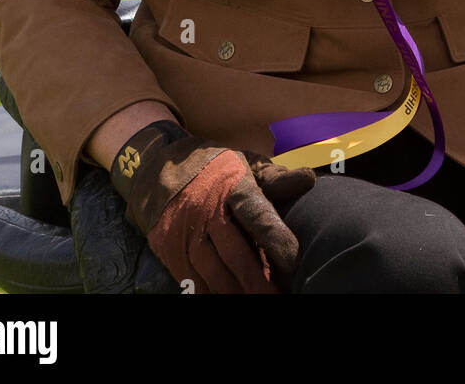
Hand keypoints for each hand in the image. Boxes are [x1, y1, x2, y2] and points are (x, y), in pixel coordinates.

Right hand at [113, 125, 314, 293]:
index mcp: (232, 186)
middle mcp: (208, 211)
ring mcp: (187, 233)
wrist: (156, 167)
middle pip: (235, 253)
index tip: (293, 259)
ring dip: (235, 293)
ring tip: (256, 302)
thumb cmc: (214, 169)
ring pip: (213, 272)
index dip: (274, 236)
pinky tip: (226, 299)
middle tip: (277, 298)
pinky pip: (193, 280)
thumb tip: (309, 181)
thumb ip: (276, 179)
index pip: (255, 212)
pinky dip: (210, 294)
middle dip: (257, 281)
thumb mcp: (244, 163)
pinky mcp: (171, 251)